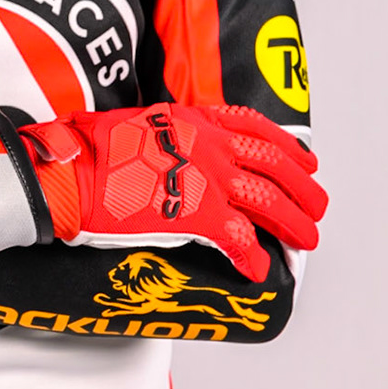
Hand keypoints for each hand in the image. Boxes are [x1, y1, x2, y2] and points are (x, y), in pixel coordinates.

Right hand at [19, 103, 326, 280]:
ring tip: (306, 239)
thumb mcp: (130, 123)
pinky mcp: (197, 215)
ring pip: (267, 200)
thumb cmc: (85, 149)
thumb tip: (161, 151)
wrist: (71, 171)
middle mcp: (208, 144)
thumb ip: (158, 135)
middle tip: (316, 205)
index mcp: (191, 119)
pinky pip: (238, 239)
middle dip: (301, 187)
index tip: (303, 157)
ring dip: (292, 222)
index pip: (251, 126)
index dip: (284, 144)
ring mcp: (206, 179)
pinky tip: (258, 269)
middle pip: (272, 164)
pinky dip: (252, 257)